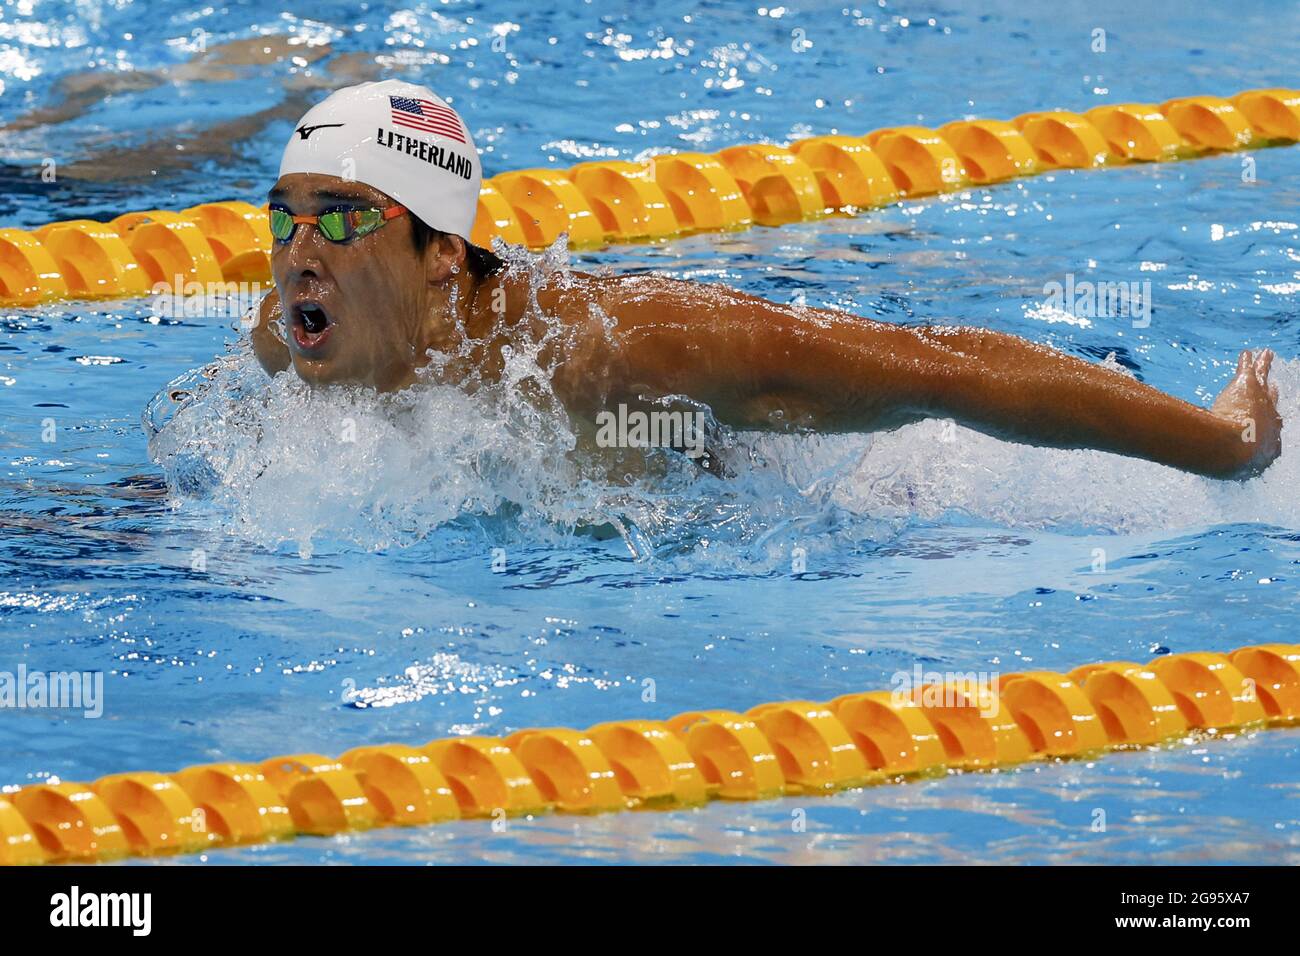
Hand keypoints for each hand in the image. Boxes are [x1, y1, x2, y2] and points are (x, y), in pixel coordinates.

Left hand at [1210, 349, 1281, 476]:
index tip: (1261, 421)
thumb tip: (1194, 466)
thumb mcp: (1224, 466)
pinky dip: (1251, 361)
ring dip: (1263, 369)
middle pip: (1271, 404)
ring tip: (1266, 357)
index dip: (1264, 425)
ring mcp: (1262, 403)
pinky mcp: (1250, 387)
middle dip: (1271, 396)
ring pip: (1263, 383)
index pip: (1266, 432)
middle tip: (1273, 388)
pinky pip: (1252, 370)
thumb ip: (1215, 464)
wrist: (1232, 449)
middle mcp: (1270, 423)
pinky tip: (1248, 353)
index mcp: (1267, 445)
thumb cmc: (1225, 461)